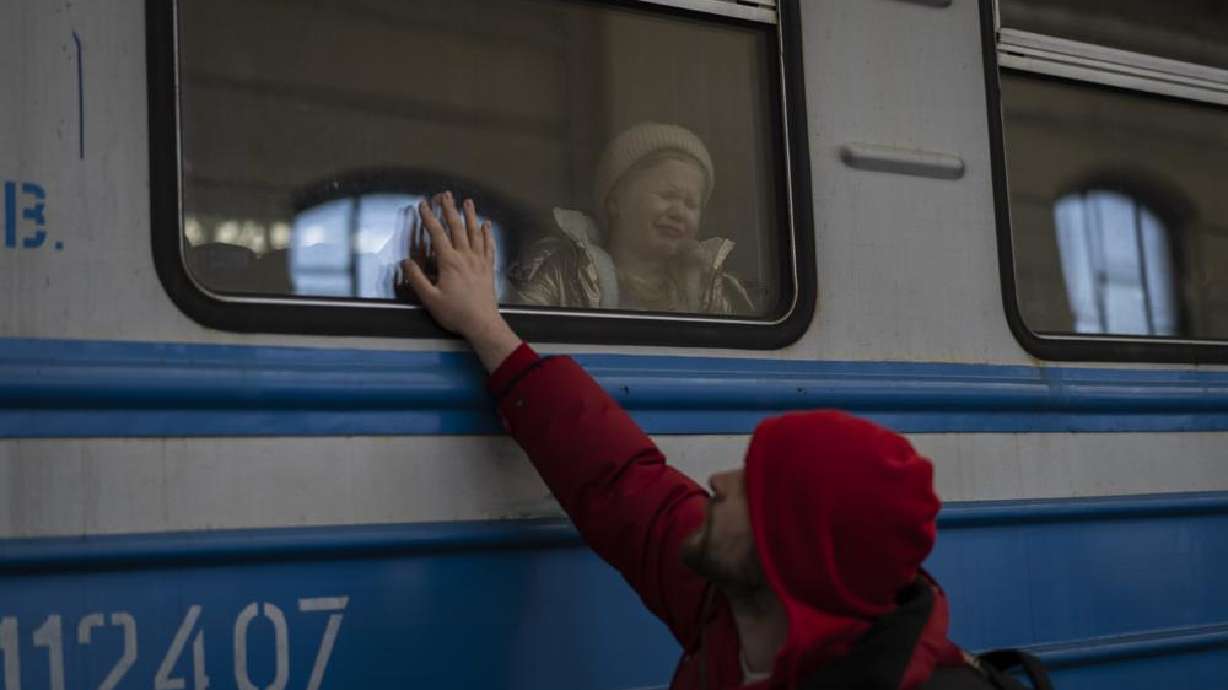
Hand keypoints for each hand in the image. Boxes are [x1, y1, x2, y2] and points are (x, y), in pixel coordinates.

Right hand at [401, 192, 520, 369]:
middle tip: (446, 194)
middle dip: (450, 209)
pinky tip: (487, 225)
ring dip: (470, 216)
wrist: (483, 323)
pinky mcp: (489, 268)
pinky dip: (487, 233)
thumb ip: (417, 279)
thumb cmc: (455, 312)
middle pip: (457, 227)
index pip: (437, 234)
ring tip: (468, 201)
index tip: (423, 204)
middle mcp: (465, 256)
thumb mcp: (430, 299)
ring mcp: (479, 261)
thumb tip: (405, 262)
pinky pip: (488, 246)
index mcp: (449, 262)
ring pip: (475, 233)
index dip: (429, 217)